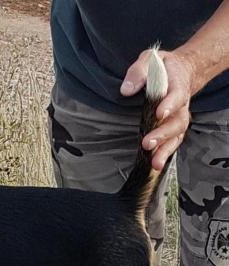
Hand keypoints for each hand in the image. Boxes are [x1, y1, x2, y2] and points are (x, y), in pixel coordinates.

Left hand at [121, 49, 195, 170]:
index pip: (176, 95)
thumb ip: (138, 72)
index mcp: (177, 84)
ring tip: (154, 162)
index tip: (160, 113)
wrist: (181, 70)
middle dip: (163, 134)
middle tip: (148, 143)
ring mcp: (178, 118)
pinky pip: (172, 142)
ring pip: (177, 136)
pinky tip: (155, 164)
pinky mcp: (173, 128)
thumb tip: (125, 90)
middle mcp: (181, 104)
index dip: (170, 104)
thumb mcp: (149, 60)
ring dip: (165, 150)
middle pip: (177, 121)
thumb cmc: (162, 67)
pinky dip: (165, 154)